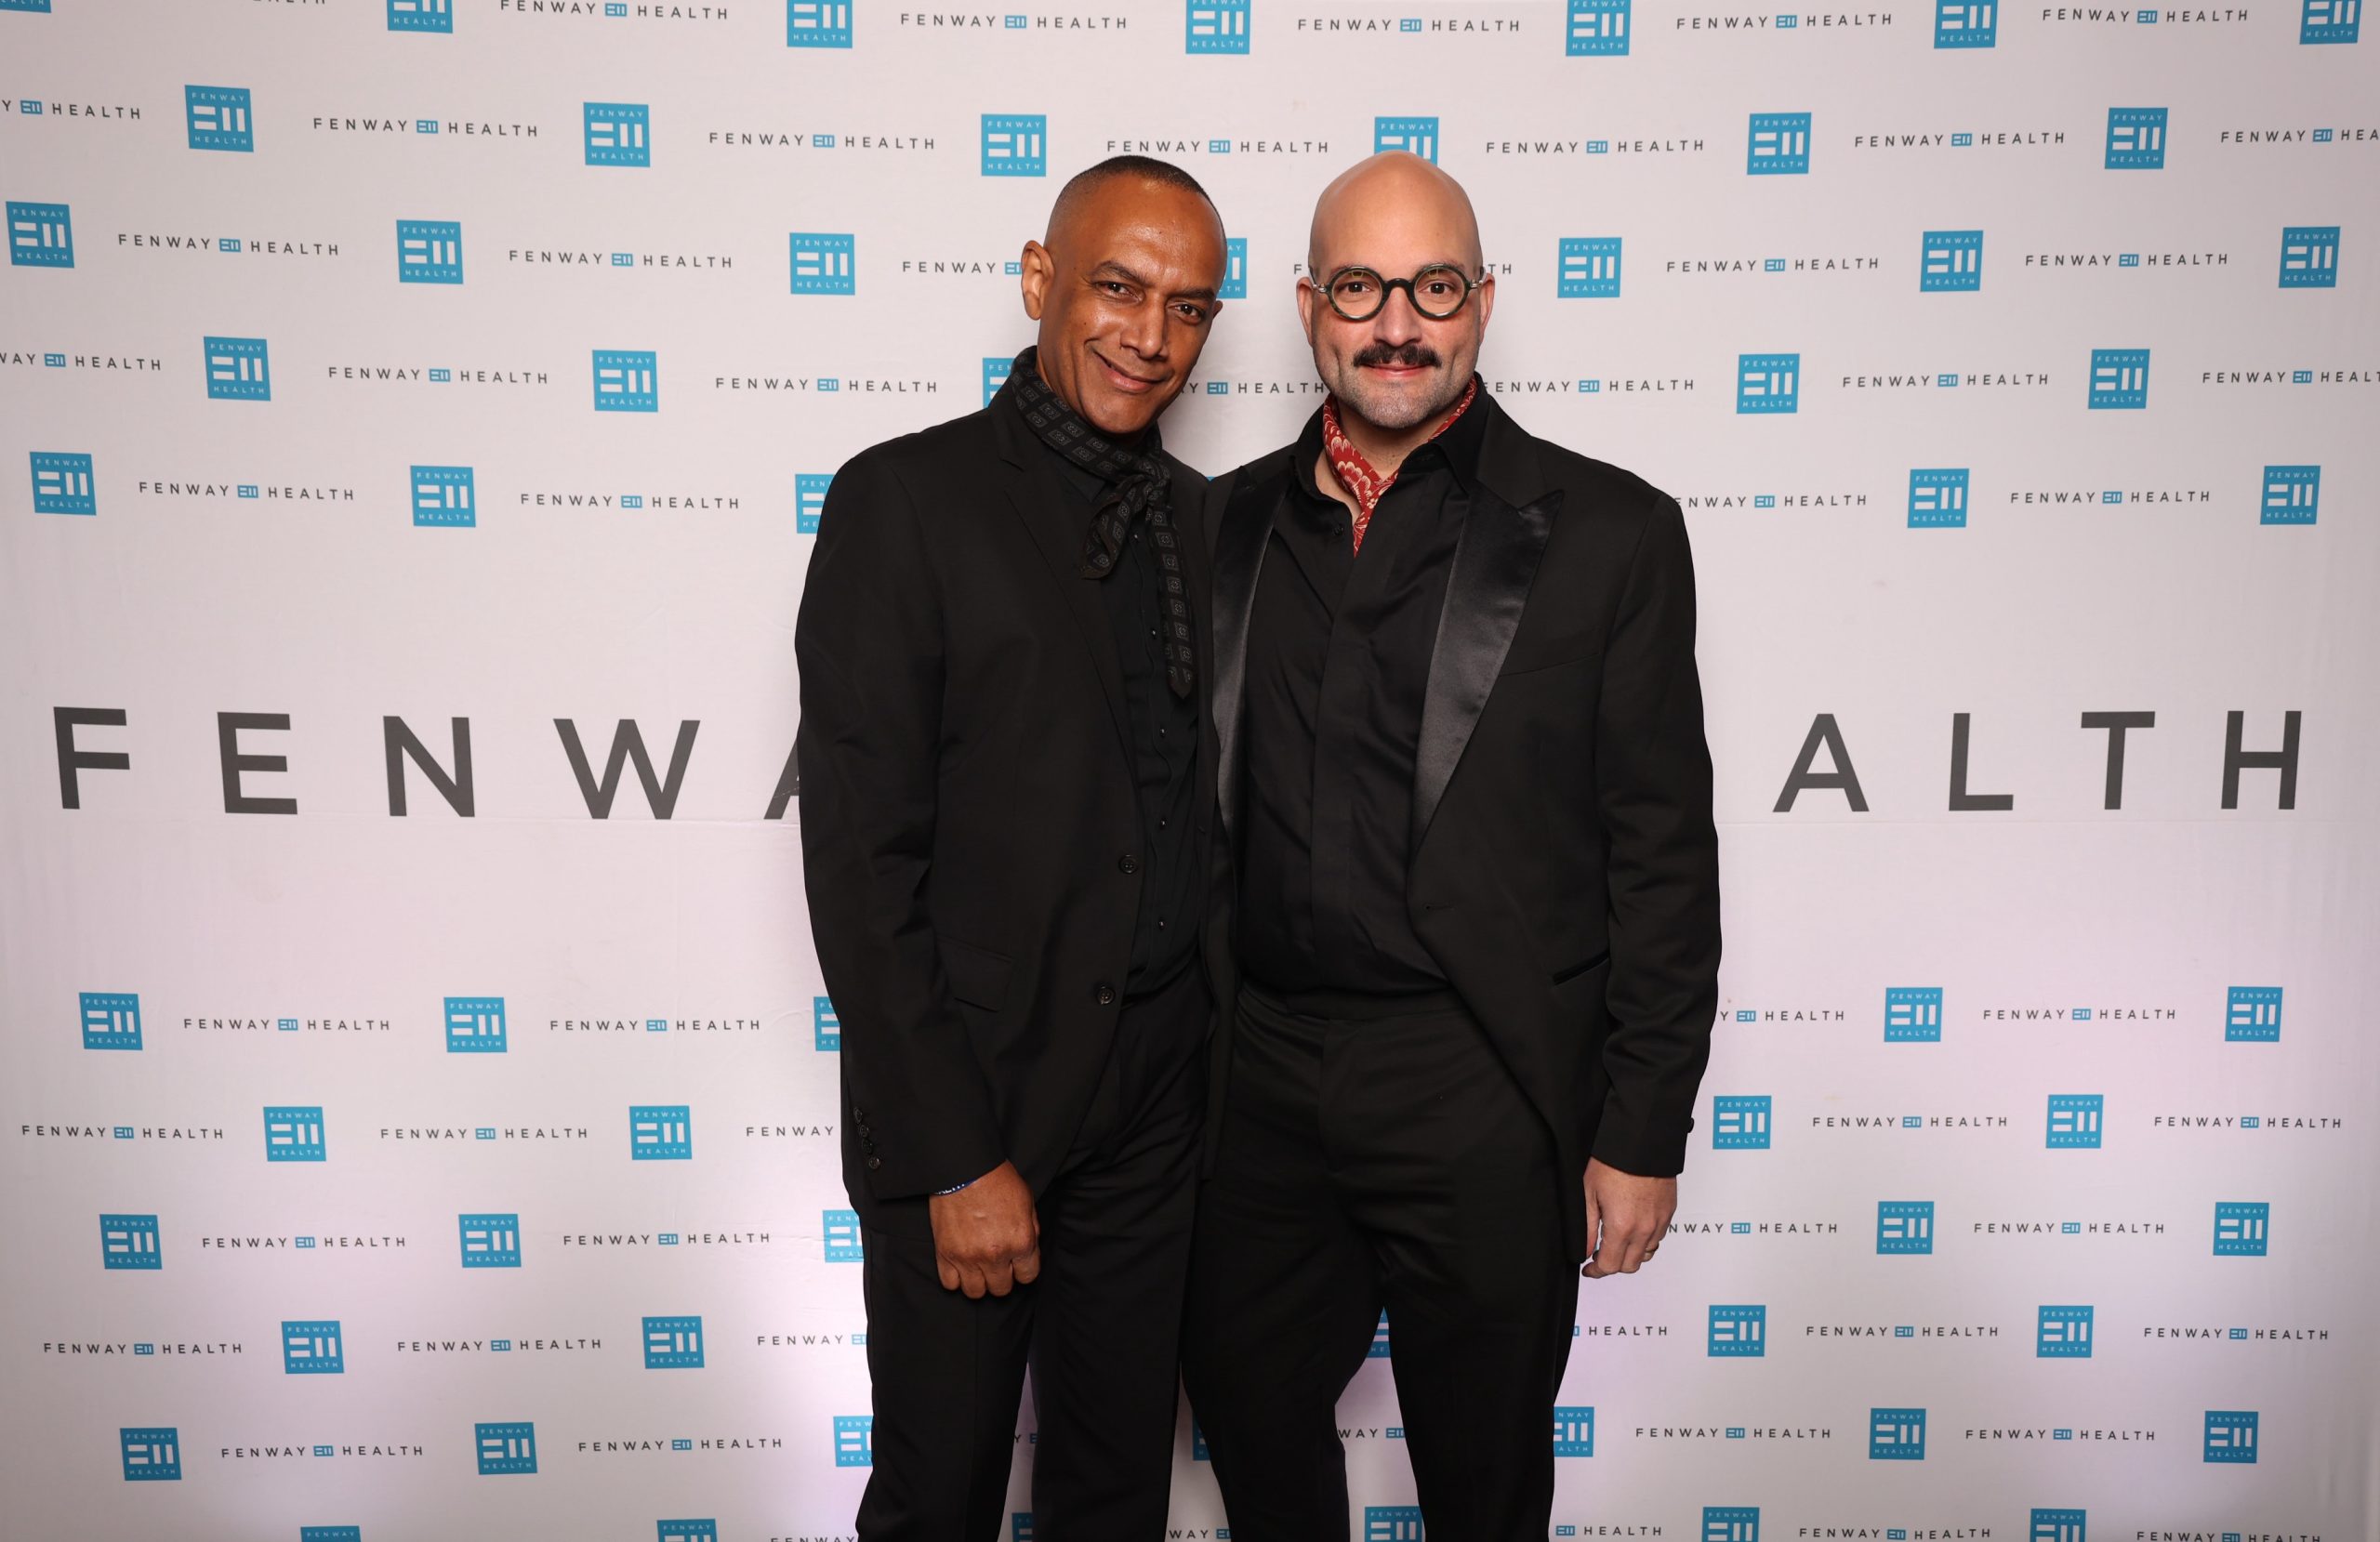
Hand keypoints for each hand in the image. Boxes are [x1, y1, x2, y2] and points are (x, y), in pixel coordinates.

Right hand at [927, 1160, 1040, 1297]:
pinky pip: (950, 1284)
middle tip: (998, 1263)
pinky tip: (961, 1265)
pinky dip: (956, 1278)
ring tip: (979, 1267)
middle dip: (1002, 1277)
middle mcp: (996, 1255)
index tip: (1017, 1263)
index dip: (1023, 1269)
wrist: (965, 1168)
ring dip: (979, 1282)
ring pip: (976, 1292)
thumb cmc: (997, 1180)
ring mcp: (968, 1257)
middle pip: (1002, 1288)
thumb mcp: (1027, 1202)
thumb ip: (1031, 1231)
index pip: (1027, 1276)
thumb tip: (1029, 1251)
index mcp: (1020, 1242)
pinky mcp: (945, 1254)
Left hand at [1582, 1158, 1675, 1278]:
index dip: (1596, 1271)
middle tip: (1600, 1254)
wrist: (1641, 1141)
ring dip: (1631, 1254)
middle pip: (1630, 1266)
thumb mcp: (1589, 1193)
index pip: (1610, 1266)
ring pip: (1646, 1254)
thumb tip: (1585, 1251)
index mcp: (1622, 1226)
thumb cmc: (1613, 1161)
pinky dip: (1645, 1240)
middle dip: (1613, 1264)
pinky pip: (1658, 1238)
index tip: (1589, 1268)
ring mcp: (1660, 1221)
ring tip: (1617, 1241)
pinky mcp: (1669, 1212)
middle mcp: (1645, 1229)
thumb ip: (1587, 1227)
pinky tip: (1634, 1228)